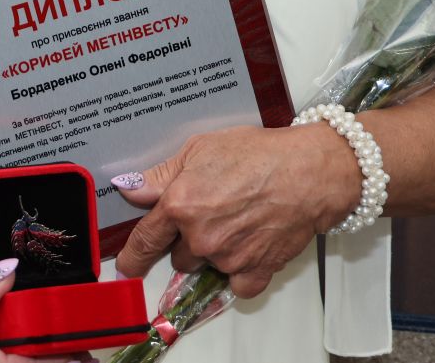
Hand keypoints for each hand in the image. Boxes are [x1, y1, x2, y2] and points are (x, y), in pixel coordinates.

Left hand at [110, 125, 357, 298]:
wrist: (307, 172)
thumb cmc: (258, 154)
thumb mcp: (200, 149)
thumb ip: (161, 175)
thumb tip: (130, 189)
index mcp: (180, 205)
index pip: (145, 240)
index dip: (132, 257)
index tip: (126, 268)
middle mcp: (200, 237)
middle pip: (179, 255)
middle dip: (189, 239)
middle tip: (213, 213)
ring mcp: (228, 258)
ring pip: (209, 266)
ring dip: (216, 252)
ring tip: (238, 220)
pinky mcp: (256, 271)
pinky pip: (238, 284)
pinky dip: (242, 271)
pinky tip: (252, 244)